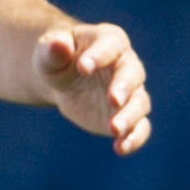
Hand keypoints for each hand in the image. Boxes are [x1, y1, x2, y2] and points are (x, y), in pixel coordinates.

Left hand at [33, 22, 150, 152]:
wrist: (63, 80)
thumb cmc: (57, 59)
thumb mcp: (48, 52)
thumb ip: (53, 48)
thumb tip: (60, 44)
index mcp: (110, 41)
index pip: (111, 44)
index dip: (100, 55)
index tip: (83, 67)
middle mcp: (126, 65)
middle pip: (132, 75)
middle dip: (124, 88)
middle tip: (113, 100)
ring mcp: (130, 92)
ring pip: (139, 103)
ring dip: (130, 117)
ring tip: (114, 129)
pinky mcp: (128, 116)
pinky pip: (141, 128)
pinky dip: (135, 139)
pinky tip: (121, 149)